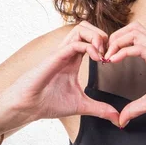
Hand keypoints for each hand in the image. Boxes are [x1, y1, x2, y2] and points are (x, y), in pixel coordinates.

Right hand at [0, 21, 120, 129]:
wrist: (28, 107)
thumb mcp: (82, 105)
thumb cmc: (48, 103)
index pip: (90, 38)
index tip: (112, 60)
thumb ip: (100, 109)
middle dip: (102, 35)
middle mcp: (67, 52)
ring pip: (80, 28)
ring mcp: (61, 52)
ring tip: (102, 54)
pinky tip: (97, 59)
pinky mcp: (55, 57)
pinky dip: (90, 47)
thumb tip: (117, 118)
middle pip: (86, 26)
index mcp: (73, 59)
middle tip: (109, 53)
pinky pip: (75, 43)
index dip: (105, 44)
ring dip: (97, 37)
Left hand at [102, 21, 145, 127]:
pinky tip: (113, 60)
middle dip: (114, 37)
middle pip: (132, 28)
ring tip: (107, 55)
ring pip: (134, 31)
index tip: (104, 59)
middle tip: (103, 53)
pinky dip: (123, 51)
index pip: (132, 37)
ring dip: (116, 40)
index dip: (116, 44)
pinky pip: (139, 47)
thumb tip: (121, 120)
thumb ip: (135, 108)